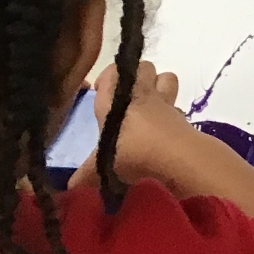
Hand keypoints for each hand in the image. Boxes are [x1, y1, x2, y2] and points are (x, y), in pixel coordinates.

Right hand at [68, 60, 186, 189]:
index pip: (112, 73)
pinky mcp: (182, 115)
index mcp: (116, 101)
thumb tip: (71, 186)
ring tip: (150, 105)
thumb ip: (87, 174)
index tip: (100, 89)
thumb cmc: (133, 155)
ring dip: (160, 85)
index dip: (107, 77)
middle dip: (137, 76)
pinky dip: (172, 110)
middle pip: (143, 67)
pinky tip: (165, 126)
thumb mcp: (103, 168)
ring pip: (166, 77)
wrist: (176, 157)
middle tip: (127, 97)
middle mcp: (141, 95)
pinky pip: (177, 103)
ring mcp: (165, 102)